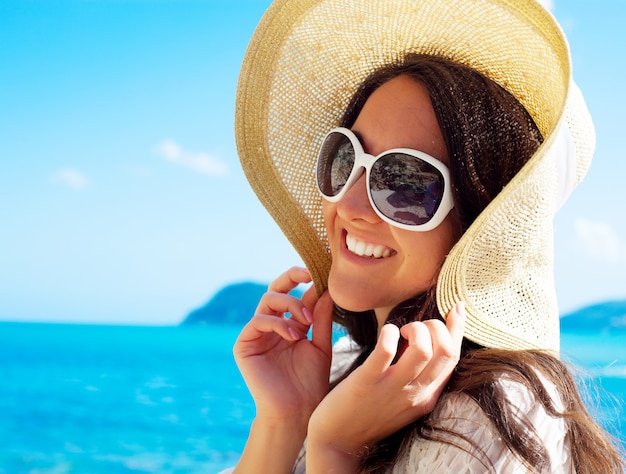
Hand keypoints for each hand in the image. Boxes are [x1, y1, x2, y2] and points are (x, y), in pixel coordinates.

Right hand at [233, 267, 333, 424]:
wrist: (297, 411)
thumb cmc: (310, 382)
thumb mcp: (320, 345)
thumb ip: (321, 317)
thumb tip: (327, 289)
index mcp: (290, 323)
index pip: (296, 293)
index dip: (308, 281)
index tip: (323, 273)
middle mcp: (272, 325)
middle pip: (276, 288)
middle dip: (291, 277)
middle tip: (309, 274)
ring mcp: (257, 333)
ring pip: (267, 300)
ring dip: (290, 304)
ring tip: (306, 322)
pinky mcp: (244, 344)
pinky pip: (257, 320)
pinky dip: (278, 323)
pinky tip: (294, 335)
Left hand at [306, 302, 465, 470]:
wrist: (338, 441)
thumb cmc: (368, 411)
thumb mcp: (403, 397)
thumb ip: (417, 374)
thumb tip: (423, 337)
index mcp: (427, 395)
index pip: (453, 358)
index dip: (458, 328)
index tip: (457, 307)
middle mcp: (416, 393)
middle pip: (446, 351)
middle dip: (437, 326)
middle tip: (415, 327)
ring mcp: (393, 388)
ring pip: (423, 349)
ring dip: (415, 329)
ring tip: (400, 331)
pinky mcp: (367, 382)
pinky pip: (386, 350)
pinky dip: (389, 333)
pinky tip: (385, 333)